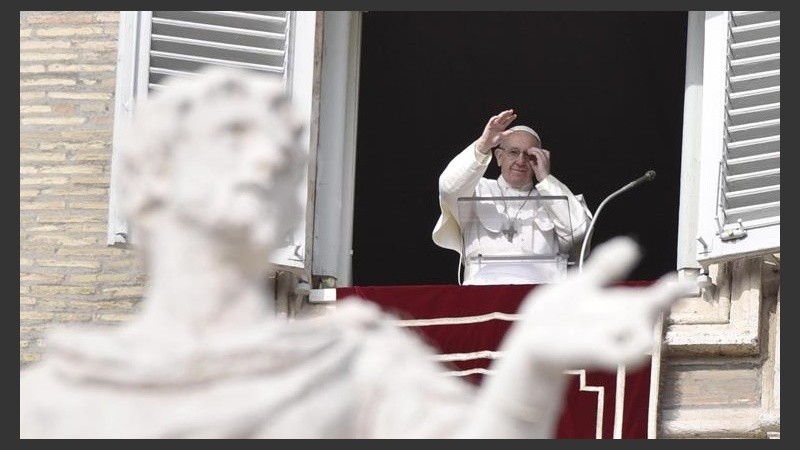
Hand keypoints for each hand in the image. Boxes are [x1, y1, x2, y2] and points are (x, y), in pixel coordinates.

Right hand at [475, 109, 516, 154]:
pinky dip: (494, 118)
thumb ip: (507, 133)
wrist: (487, 143)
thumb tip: (513, 131)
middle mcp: (498, 125)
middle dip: (507, 114)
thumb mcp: (502, 137)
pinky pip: (491, 121)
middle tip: (511, 111)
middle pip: (503, 118)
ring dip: (502, 114)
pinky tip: (497, 116)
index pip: (507, 121)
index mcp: (501, 127)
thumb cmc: (494, 141)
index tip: (515, 115)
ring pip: (498, 118)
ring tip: (506, 112)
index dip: (511, 118)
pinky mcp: (489, 125)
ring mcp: (493, 125)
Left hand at [509, 236, 691, 371]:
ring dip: (641, 322)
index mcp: (623, 306)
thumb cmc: (558, 316)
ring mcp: (614, 340)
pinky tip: (640, 340)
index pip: (658, 297)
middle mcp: (623, 324)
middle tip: (683, 286)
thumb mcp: (582, 284)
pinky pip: (627, 354)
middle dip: (666, 299)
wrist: (532, 337)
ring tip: (627, 317)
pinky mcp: (600, 354)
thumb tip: (631, 244)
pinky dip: (635, 349)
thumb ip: (606, 267)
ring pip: (643, 331)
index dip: (677, 289)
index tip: (694, 281)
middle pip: (653, 310)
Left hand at [525, 147, 550, 181]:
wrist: (544, 179)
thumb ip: (533, 163)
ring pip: (539, 150)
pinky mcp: (542, 161)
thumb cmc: (540, 175)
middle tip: (529, 150)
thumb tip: (529, 159)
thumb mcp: (536, 167)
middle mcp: (547, 159)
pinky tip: (529, 153)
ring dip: (533, 150)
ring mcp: (545, 159)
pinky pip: (537, 153)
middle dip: (535, 149)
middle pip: (541, 150)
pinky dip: (533, 152)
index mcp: (546, 160)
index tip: (531, 151)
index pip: (543, 152)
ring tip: (528, 151)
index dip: (537, 150)